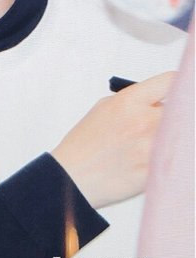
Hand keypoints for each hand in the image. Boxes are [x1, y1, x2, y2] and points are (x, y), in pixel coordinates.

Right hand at [51, 71, 173, 208]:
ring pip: (181, 136)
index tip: (182, 89)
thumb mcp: (105, 107)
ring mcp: (152, 147)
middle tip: (169, 121)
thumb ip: (135, 100)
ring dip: (173, 137)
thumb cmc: (86, 142)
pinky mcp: (156, 171)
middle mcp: (144, 121)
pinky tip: (152, 160)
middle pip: (182, 109)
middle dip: (175, 114)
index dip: (179, 83)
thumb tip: (161, 100)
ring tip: (152, 143)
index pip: (171, 81)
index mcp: (130, 101)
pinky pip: (174, 158)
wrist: (74, 176)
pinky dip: (168, 158)